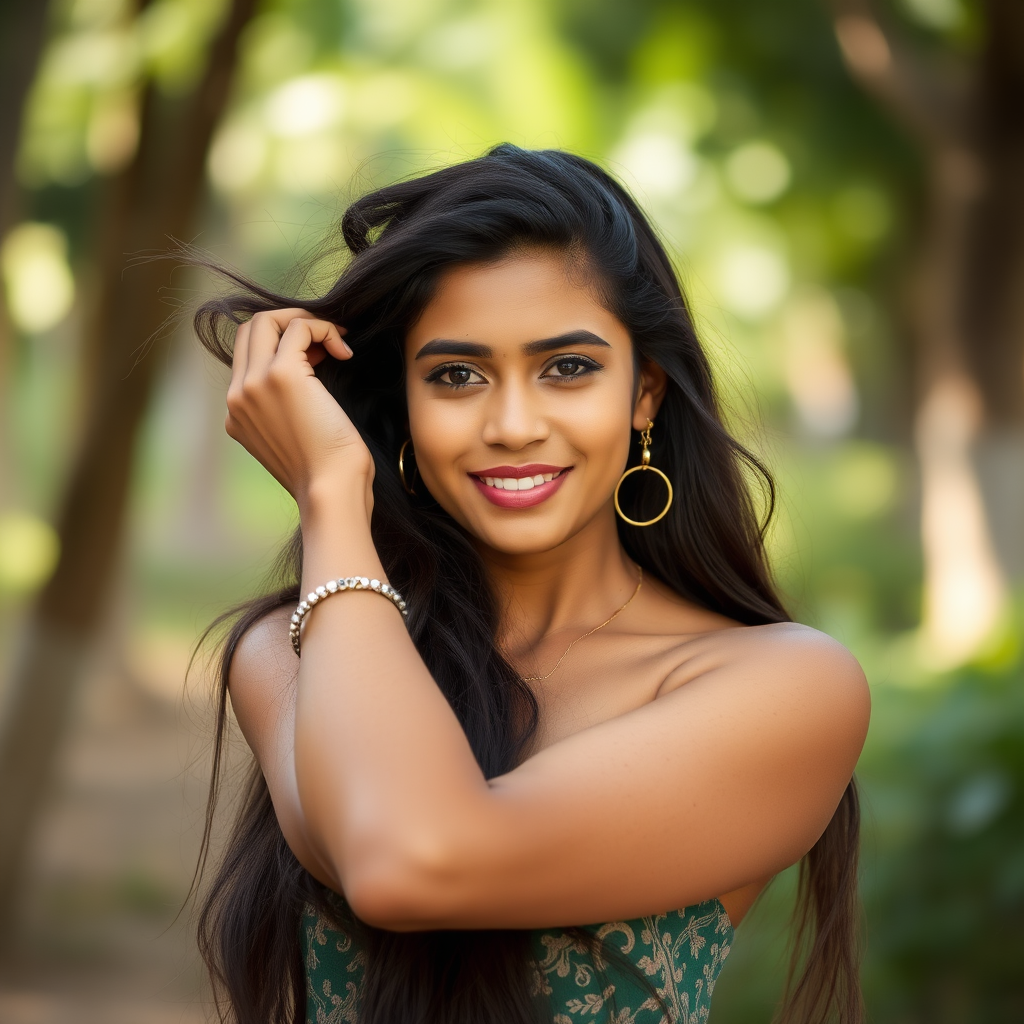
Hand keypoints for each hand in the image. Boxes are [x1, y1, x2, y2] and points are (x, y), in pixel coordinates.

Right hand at [224, 309, 372, 511]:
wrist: (331, 492)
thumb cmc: (328, 472)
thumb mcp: (296, 436)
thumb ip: (287, 406)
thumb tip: (310, 367)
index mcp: (238, 412)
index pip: (248, 353)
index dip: (283, 344)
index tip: (318, 358)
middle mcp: (237, 395)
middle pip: (251, 329)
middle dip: (291, 324)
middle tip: (327, 342)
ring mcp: (254, 383)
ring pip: (267, 320)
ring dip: (307, 322)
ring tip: (338, 343)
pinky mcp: (281, 375)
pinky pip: (298, 328)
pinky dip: (325, 329)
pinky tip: (345, 352)